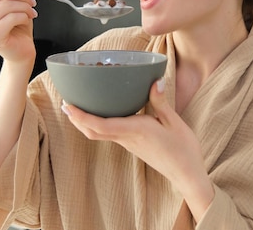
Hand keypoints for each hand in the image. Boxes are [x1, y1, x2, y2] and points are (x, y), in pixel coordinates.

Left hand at [63, 79, 214, 220]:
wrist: (186, 174)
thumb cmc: (182, 149)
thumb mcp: (174, 121)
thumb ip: (160, 101)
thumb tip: (154, 80)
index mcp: (136, 130)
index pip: (101, 125)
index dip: (81, 116)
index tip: (68, 105)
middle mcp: (127, 138)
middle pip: (93, 132)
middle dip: (77, 119)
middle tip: (66, 103)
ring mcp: (128, 143)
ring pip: (99, 134)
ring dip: (85, 123)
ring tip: (77, 107)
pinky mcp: (132, 145)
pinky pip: (109, 134)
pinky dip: (98, 125)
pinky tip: (101, 114)